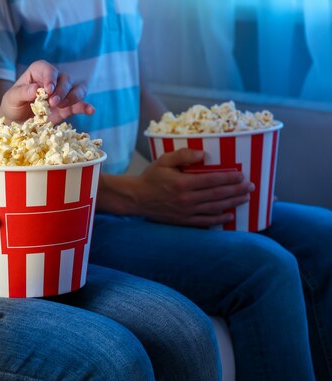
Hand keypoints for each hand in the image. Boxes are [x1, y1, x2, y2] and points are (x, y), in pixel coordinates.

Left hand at [0, 60, 94, 123]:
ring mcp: (63, 93)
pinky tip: (91, 110)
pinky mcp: (68, 107)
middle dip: (61, 90)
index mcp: (38, 72)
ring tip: (62, 106)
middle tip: (53, 103)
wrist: (17, 121)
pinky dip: (85, 107)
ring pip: (76, 88)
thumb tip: (36, 89)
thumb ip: (23, 92)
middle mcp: (53, 80)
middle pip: (65, 78)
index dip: (50, 76)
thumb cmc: (13, 105)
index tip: (48, 89)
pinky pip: (80, 104)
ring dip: (73, 96)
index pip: (48, 68)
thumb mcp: (12, 98)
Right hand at [99, 149, 253, 226]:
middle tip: (251, 186)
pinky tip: (229, 215)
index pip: (212, 180)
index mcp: (182, 183)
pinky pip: (205, 221)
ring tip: (245, 198)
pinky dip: (219, 219)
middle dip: (237, 190)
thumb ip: (183, 155)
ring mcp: (186, 212)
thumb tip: (203, 153)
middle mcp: (186, 199)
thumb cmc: (151, 177)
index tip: (242, 175)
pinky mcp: (183, 220)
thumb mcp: (164, 160)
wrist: (136, 198)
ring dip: (232, 203)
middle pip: (217, 195)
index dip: (229, 178)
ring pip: (215, 208)